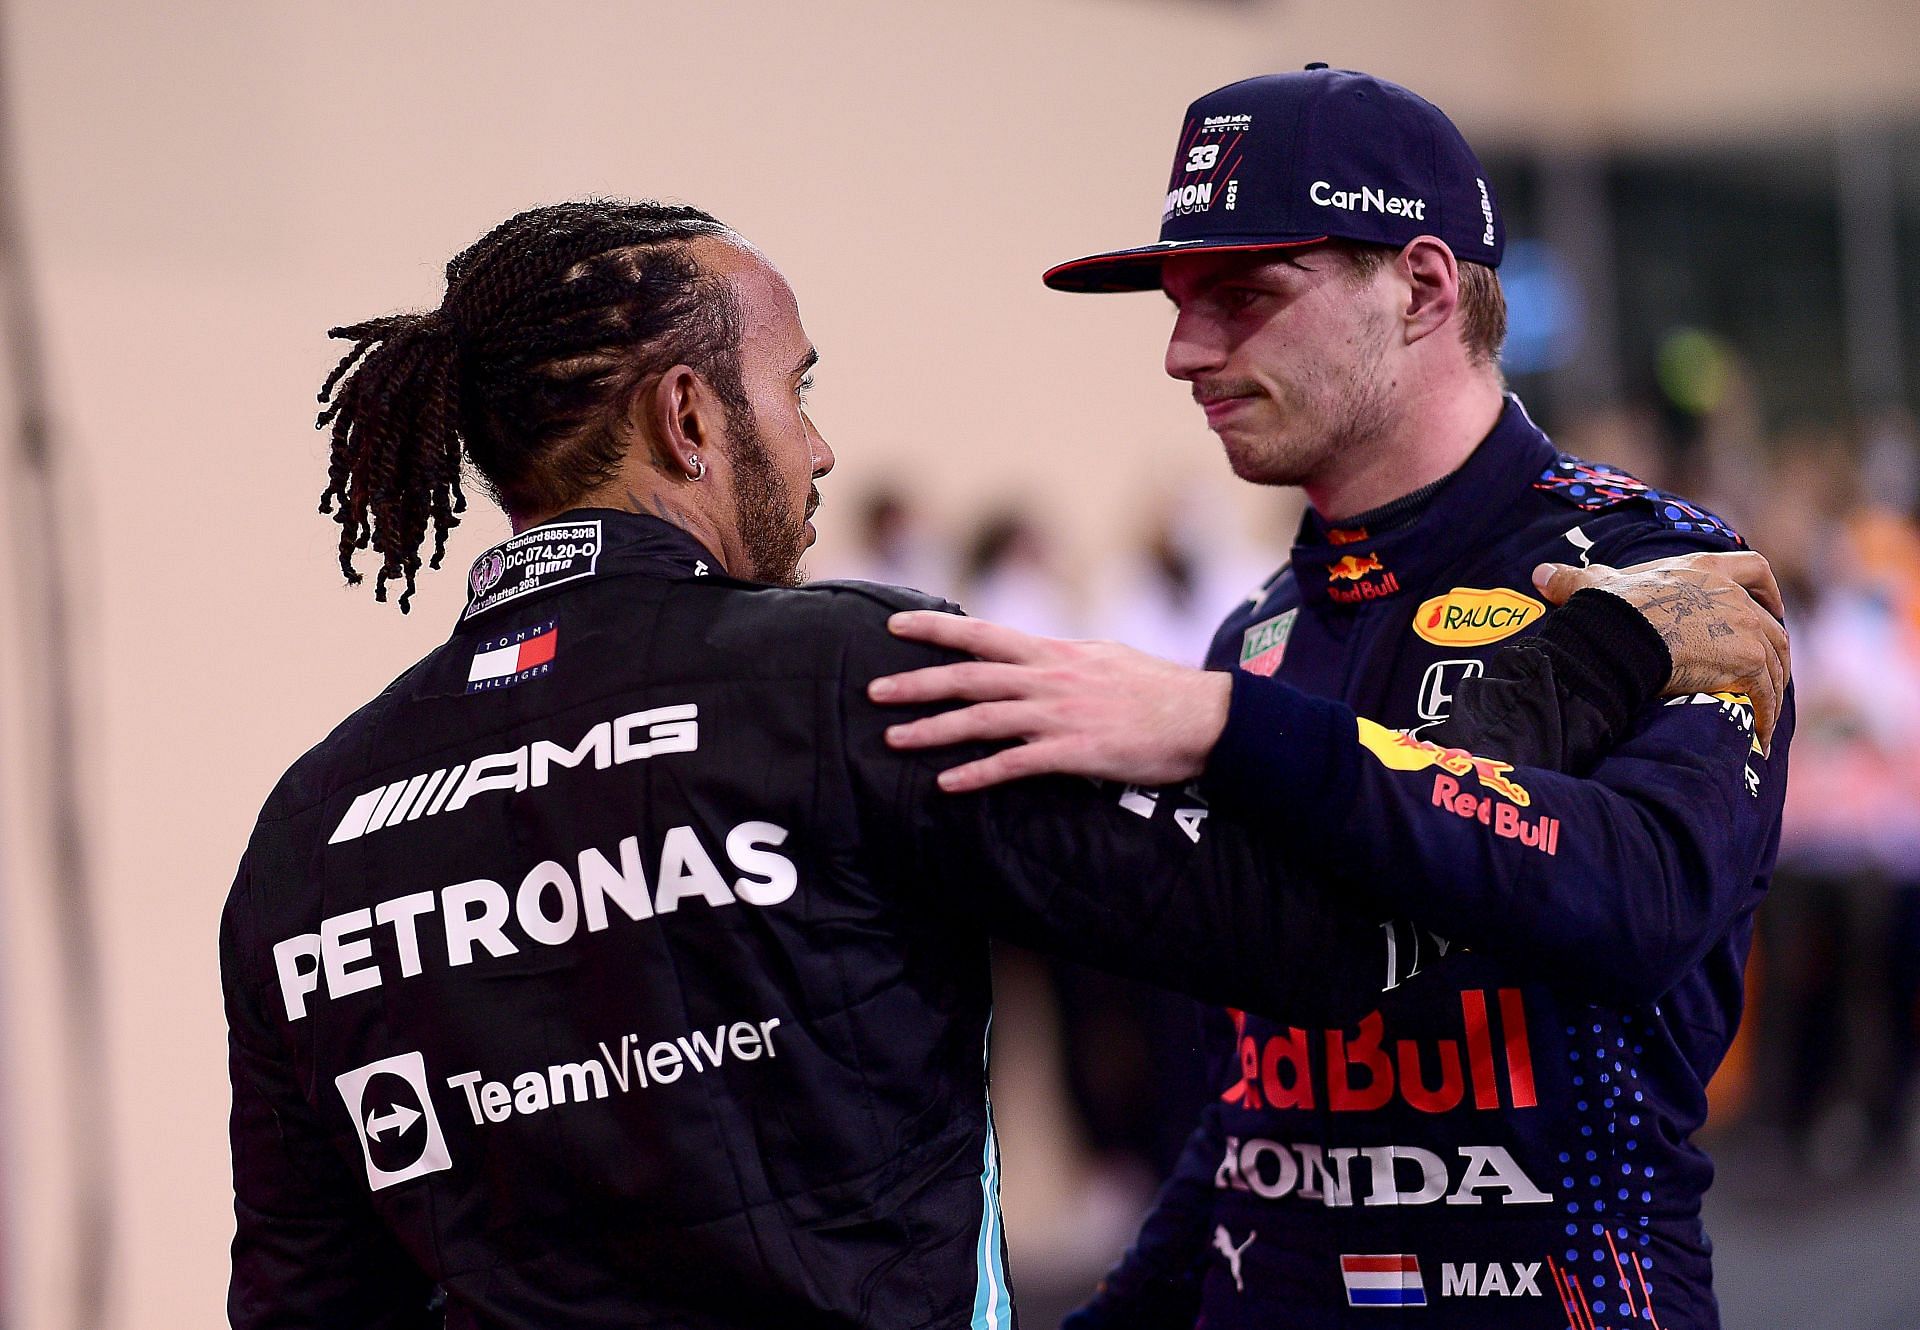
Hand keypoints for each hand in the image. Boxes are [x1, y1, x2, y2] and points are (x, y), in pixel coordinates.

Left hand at [867, 614, 1231, 792]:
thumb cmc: (1159, 689)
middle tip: (873, 691)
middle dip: (916, 684)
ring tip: (894, 739)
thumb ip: (1064, 658)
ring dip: (933, 730)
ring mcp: (1059, 715)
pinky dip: (978, 774)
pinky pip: (1016, 765)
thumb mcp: (1106, 657)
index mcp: (1054, 653)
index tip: (893, 625)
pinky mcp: (1074, 753)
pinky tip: (948, 785)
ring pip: (982, 720)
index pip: (982, 635)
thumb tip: (1037, 656)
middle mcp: (1049, 679)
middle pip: (968, 678)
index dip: (935, 630)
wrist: (1205, 717)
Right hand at [1531, 549, 1790, 751]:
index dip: (1767, 589)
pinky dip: (1765, 716)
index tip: (1771, 606)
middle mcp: (1733, 597)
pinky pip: (1765, 695)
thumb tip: (1540, 575)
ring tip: (1763, 716)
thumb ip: (1573, 581)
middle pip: (1772, 625)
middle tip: (1768, 675)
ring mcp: (1745, 629)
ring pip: (1775, 662)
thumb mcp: (1593, 587)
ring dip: (1772, 690)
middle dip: (1775, 651)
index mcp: (1704, 570)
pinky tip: (1757, 735)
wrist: (1623, 636)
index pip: (1752, 569)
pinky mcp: (1748, 662)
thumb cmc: (1608, 609)